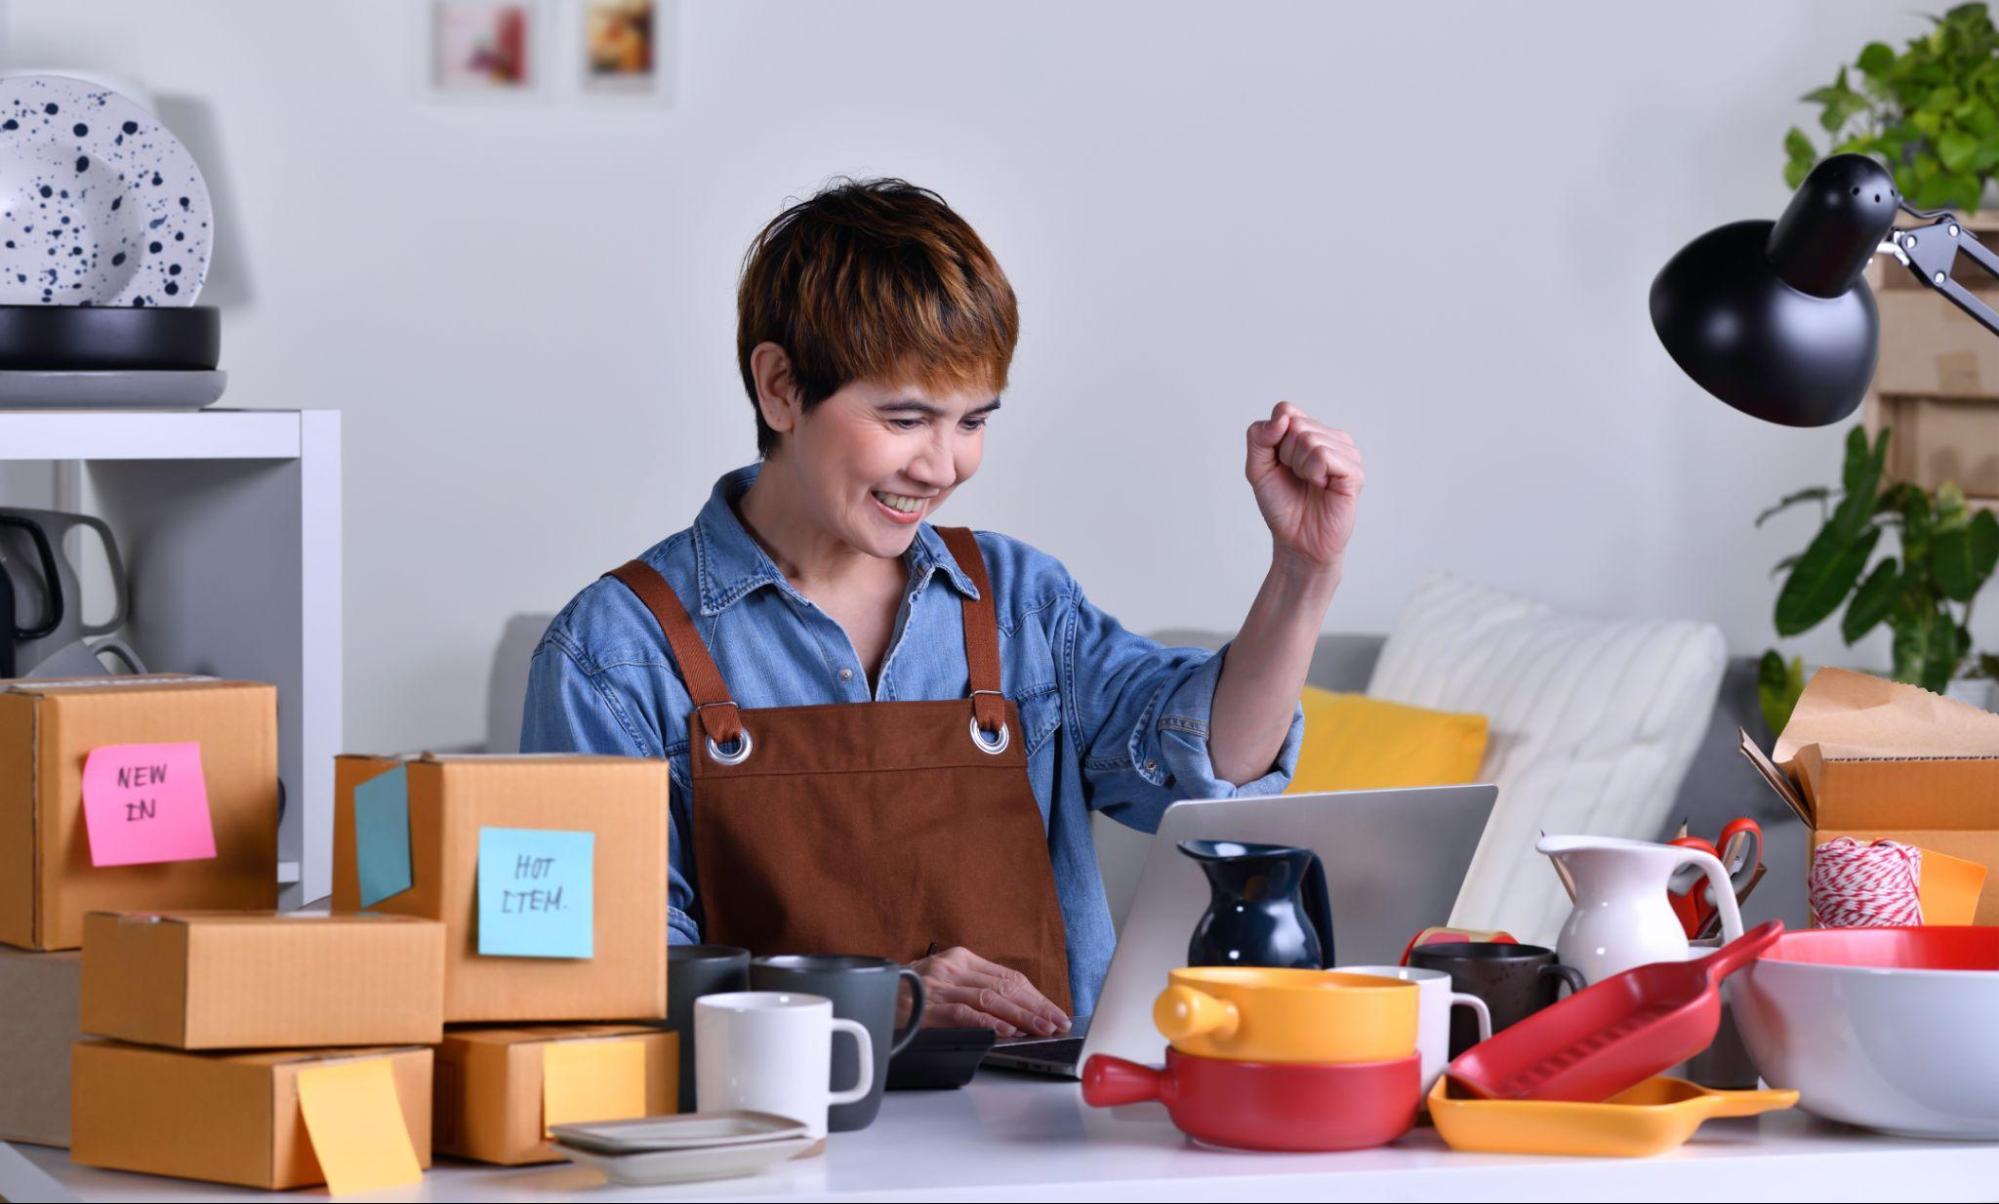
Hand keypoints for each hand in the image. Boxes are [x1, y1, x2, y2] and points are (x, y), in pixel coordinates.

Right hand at [906, 946, 1069, 1037]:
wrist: (869, 996)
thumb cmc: (909, 994)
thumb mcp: (944, 982)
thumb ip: (975, 989)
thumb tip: (1017, 1012)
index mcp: (960, 959)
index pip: (1009, 976)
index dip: (1036, 996)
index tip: (1054, 1011)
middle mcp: (951, 968)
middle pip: (1005, 987)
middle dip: (1036, 1007)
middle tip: (1057, 1023)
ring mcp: (939, 987)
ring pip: (990, 999)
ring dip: (1021, 1016)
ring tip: (1041, 1029)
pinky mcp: (927, 1007)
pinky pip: (964, 1013)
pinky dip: (988, 1022)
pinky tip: (1006, 1031)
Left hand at [1245, 401, 1364, 575]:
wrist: (1296, 540)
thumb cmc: (1282, 504)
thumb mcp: (1257, 468)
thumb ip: (1259, 437)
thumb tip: (1283, 417)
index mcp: (1310, 431)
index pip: (1286, 410)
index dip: (1273, 438)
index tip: (1278, 463)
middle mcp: (1331, 437)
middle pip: (1296, 424)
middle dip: (1285, 456)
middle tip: (1296, 477)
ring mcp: (1346, 453)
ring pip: (1310, 439)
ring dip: (1299, 467)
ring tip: (1310, 484)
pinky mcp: (1354, 471)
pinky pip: (1324, 456)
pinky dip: (1313, 474)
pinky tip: (1321, 487)